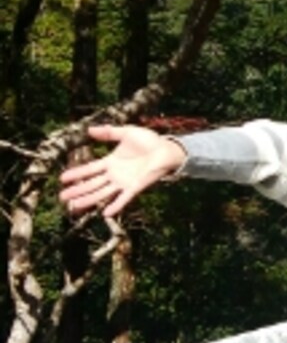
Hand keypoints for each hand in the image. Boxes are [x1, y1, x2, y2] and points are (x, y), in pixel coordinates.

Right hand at [59, 124, 185, 217]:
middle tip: (62, 197)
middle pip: (92, 184)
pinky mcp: (135, 187)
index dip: (76, 173)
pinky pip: (124, 198)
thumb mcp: (126, 132)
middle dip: (77, 190)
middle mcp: (114, 174)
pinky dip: (116, 205)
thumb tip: (89, 130)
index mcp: (111, 162)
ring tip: (75, 206)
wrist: (167, 149)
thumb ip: (108, 132)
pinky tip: (105, 212)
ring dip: (89, 199)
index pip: (89, 169)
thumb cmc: (149, 141)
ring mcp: (124, 182)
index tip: (62, 179)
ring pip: (102, 193)